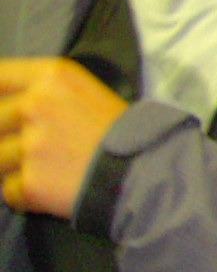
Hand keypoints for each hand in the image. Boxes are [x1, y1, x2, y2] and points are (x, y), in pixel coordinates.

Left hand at [0, 59, 129, 217]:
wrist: (146, 171)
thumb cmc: (121, 129)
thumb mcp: (84, 92)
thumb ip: (43, 92)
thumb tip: (5, 107)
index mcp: (51, 77)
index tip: (7, 115)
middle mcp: (35, 105)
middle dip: (8, 138)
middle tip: (39, 148)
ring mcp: (30, 145)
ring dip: (17, 168)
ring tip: (48, 170)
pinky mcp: (30, 181)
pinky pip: (9, 190)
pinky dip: (26, 194)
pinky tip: (53, 189)